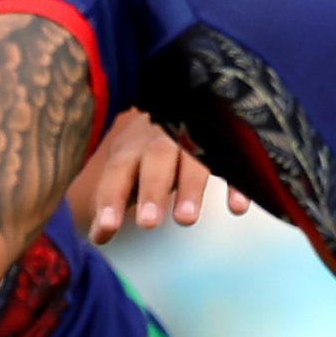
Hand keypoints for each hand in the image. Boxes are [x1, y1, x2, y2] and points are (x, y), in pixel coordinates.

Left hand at [81, 110, 249, 245]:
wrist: (180, 99)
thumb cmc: (147, 148)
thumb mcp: (127, 167)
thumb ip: (114, 200)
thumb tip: (98, 237)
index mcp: (132, 147)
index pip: (117, 171)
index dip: (111, 199)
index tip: (106, 230)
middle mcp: (161, 139)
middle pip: (155, 160)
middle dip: (151, 190)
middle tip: (147, 224)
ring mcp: (195, 139)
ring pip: (193, 160)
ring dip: (189, 189)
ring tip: (185, 220)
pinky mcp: (225, 143)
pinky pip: (233, 161)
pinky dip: (236, 184)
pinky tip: (236, 208)